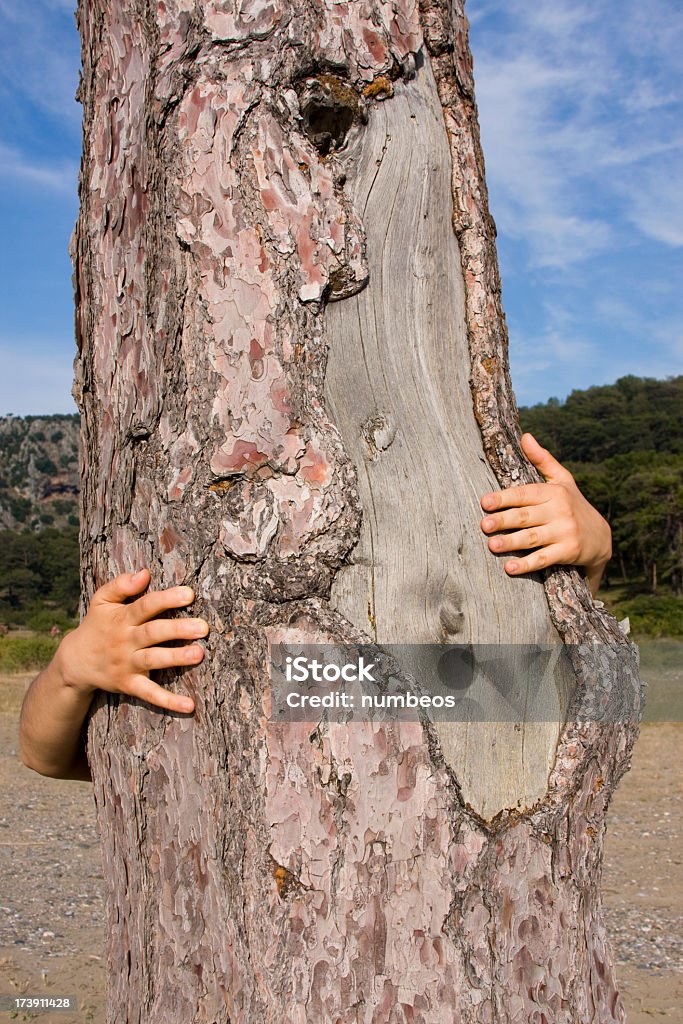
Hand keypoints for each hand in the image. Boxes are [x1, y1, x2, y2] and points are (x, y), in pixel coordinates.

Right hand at [55, 568, 207, 712]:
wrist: (75, 662)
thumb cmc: (97, 625)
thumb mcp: (101, 601)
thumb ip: (120, 584)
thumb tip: (144, 572)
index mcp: (122, 618)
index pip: (145, 606)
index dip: (166, 599)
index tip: (189, 593)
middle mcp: (126, 641)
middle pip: (153, 633)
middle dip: (178, 629)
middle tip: (203, 627)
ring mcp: (127, 664)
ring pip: (154, 660)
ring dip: (176, 658)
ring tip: (199, 654)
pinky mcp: (129, 685)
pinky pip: (150, 694)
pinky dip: (169, 701)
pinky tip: (190, 705)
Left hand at [479, 433, 611, 594]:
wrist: (601, 538)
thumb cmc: (573, 505)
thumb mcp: (563, 481)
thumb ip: (543, 460)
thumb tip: (525, 436)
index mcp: (553, 492)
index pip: (525, 494)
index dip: (505, 498)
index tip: (485, 502)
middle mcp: (559, 511)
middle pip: (526, 516)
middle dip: (504, 520)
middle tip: (484, 525)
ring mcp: (565, 532)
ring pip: (533, 538)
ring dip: (512, 543)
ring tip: (492, 546)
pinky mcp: (568, 552)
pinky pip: (545, 558)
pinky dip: (527, 564)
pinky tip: (510, 569)